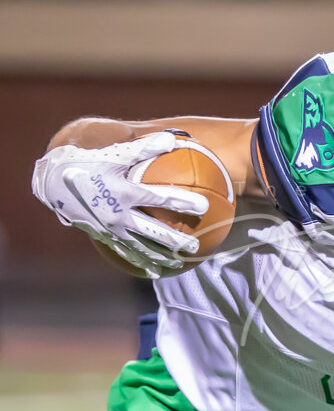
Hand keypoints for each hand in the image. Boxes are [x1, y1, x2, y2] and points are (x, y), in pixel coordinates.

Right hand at [32, 131, 208, 277]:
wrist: (52, 182)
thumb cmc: (88, 162)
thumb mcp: (115, 153)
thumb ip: (144, 148)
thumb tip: (174, 139)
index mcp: (123, 192)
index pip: (159, 198)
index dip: (182, 202)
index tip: (205, 206)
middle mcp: (117, 214)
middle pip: (154, 231)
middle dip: (176, 240)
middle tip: (196, 246)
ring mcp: (110, 229)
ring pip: (141, 248)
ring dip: (162, 256)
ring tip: (181, 262)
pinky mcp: (103, 237)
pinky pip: (126, 253)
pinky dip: (142, 262)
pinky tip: (156, 272)